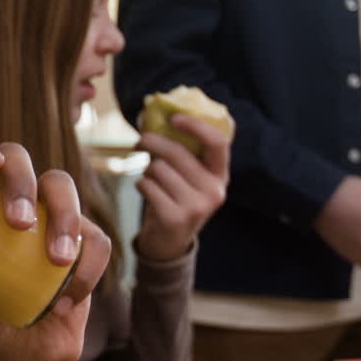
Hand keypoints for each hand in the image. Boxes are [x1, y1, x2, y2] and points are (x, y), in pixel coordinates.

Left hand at [0, 131, 111, 360]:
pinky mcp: (83, 242)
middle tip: (17, 223)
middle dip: (21, 182)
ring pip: (63, 185)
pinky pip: (95, 237)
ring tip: (56, 261)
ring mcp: (47, 216)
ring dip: (65, 218)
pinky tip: (67, 300)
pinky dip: (87, 267)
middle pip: (18, 158)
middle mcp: (6, 198)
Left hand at [133, 113, 230, 260]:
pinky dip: (141, 184)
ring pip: (158, 169)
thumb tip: (157, 118)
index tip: (173, 118)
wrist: (170, 242)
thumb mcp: (190, 178)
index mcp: (220, 175)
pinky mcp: (175, 218)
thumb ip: (184, 153)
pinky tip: (146, 190)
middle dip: (152, 142)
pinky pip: (147, 186)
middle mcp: (214, 190)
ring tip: (151, 178)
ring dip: (147, 170)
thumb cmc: (176, 198)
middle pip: (177, 153)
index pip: (217, 142)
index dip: (196, 126)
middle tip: (140, 141)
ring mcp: (196, 207)